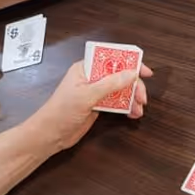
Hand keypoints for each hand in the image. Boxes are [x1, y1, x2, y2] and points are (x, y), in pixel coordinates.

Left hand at [29, 61, 152, 151]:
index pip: (112, 58)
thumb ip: (110, 84)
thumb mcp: (87, 96)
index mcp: (86, 67)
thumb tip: (132, 73)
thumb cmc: (61, 112)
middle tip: (142, 98)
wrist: (49, 136)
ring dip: (132, 98)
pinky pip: (118, 102)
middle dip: (133, 85)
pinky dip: (127, 107)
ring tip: (139, 109)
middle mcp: (93, 76)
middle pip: (120, 75)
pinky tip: (133, 114)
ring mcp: (96, 91)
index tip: (145, 72)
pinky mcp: (99, 104)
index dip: (130, 62)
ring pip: (121, 89)